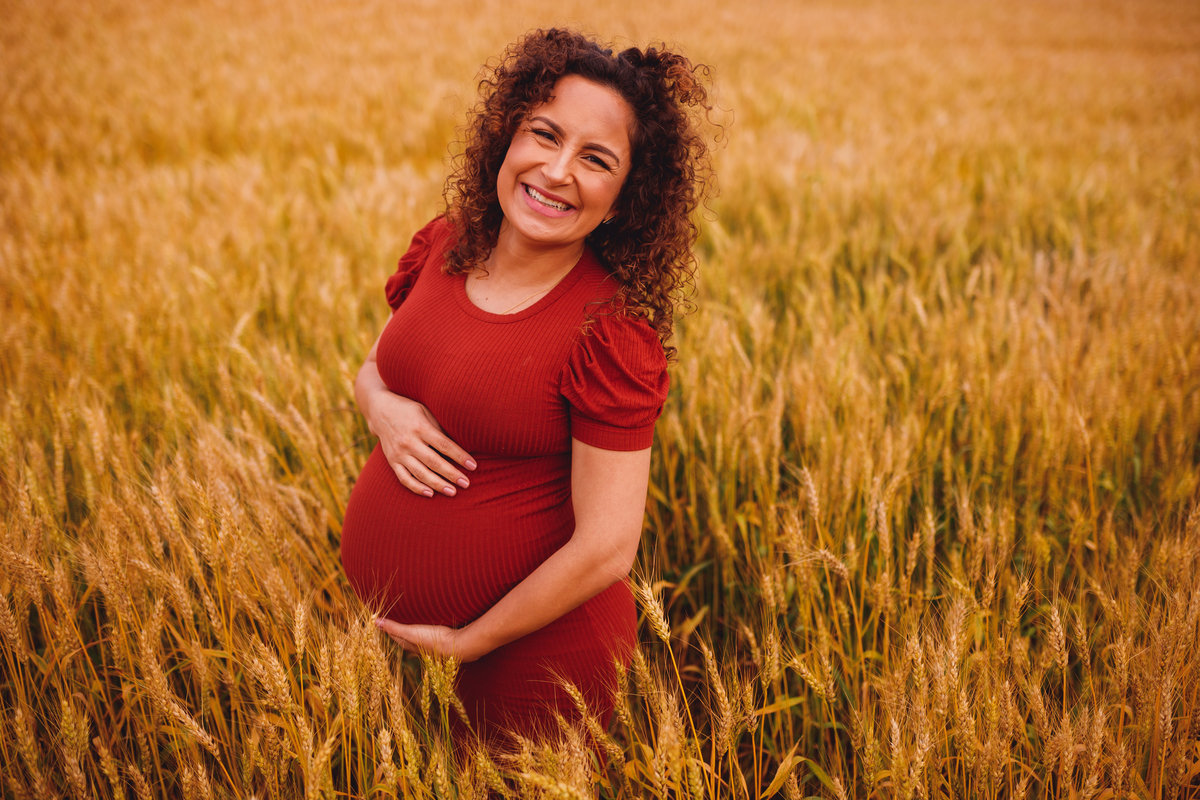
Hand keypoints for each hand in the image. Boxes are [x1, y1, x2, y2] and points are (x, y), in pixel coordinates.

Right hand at [355, 321, 475, 497]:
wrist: (379, 409)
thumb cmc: (410, 408)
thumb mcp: (425, 409)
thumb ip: (440, 425)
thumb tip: (464, 438)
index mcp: (420, 427)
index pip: (444, 445)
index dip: (460, 457)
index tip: (473, 466)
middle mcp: (408, 441)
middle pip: (434, 462)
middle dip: (452, 474)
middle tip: (467, 484)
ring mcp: (398, 453)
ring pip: (420, 473)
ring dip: (438, 484)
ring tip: (453, 492)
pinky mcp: (391, 460)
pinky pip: (404, 478)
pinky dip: (416, 487)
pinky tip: (430, 494)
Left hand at [374, 618, 485, 661]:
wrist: (458, 647)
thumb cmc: (433, 640)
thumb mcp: (410, 632)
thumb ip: (394, 627)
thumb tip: (375, 622)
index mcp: (408, 645)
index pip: (394, 636)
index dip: (389, 629)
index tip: (383, 621)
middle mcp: (417, 648)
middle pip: (405, 639)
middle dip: (399, 632)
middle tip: (395, 622)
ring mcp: (429, 647)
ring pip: (417, 639)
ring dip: (413, 633)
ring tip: (410, 624)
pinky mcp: (440, 643)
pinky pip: (428, 637)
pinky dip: (424, 633)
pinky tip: (429, 629)